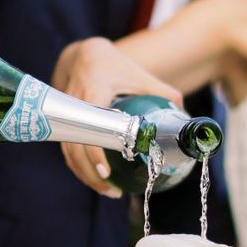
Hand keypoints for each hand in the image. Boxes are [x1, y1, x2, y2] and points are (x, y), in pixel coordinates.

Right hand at [51, 38, 182, 196]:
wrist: (84, 54)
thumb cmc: (115, 65)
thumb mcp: (138, 75)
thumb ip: (160, 91)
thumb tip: (182, 110)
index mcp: (93, 93)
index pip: (90, 128)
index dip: (94, 152)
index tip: (106, 171)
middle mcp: (75, 107)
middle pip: (75, 148)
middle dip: (90, 174)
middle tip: (112, 191)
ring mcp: (66, 116)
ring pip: (68, 152)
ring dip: (85, 175)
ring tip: (107, 191)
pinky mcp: (64, 123)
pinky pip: (68, 149)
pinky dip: (80, 166)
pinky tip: (97, 179)